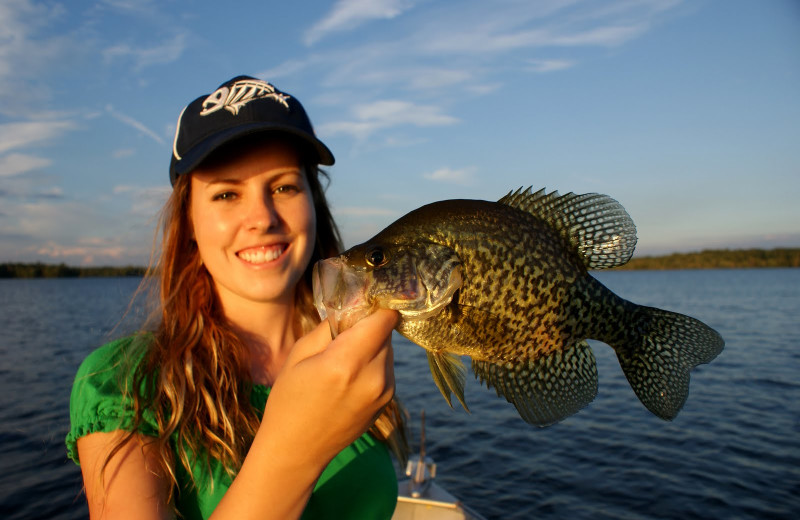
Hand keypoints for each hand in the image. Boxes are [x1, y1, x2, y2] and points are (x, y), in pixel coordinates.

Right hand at [262, 309, 398, 465]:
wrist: (297, 451)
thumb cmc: (289, 400)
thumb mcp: (299, 354)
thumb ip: (330, 326)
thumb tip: (353, 306)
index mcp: (347, 363)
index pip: (384, 319)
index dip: (373, 308)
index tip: (357, 307)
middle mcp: (373, 377)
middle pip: (386, 333)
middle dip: (368, 327)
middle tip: (342, 337)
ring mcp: (384, 393)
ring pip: (388, 350)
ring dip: (372, 346)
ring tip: (343, 362)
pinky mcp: (387, 403)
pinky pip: (386, 369)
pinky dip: (373, 365)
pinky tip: (350, 379)